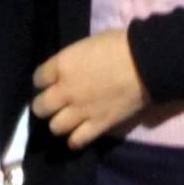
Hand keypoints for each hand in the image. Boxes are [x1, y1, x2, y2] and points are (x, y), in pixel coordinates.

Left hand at [30, 30, 153, 150]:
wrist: (145, 64)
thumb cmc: (120, 45)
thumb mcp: (88, 44)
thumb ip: (74, 60)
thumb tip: (71, 68)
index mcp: (62, 65)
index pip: (38, 78)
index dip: (43, 80)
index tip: (50, 81)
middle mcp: (65, 91)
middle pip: (40, 107)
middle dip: (45, 105)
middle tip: (55, 103)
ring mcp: (80, 111)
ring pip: (55, 126)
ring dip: (59, 123)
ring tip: (67, 120)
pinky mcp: (97, 125)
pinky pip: (77, 140)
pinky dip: (75, 140)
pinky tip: (77, 135)